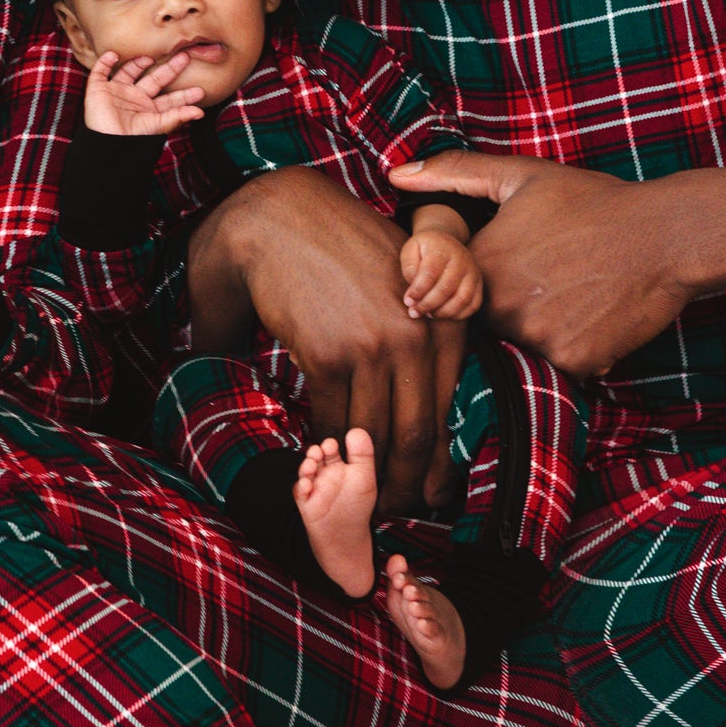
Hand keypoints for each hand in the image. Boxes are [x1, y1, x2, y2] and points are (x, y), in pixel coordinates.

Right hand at [84, 51, 204, 136]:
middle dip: (169, 69)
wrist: (109, 144)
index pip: (169, 99)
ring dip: (137, 62)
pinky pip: (100, 71)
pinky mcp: (98, 89)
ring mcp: (116, 92)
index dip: (183, 95)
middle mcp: (134, 99)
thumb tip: (200, 113)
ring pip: (128, 71)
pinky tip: (114, 55)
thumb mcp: (158, 125)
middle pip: (154, 79)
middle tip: (185, 57)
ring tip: (149, 57)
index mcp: (149, 109)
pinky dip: (104, 61)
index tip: (200, 90)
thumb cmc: (133, 138)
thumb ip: (177, 116)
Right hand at [188, 168, 461, 513]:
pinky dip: (324, 443)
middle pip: (416, 433)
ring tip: (355, 494)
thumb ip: (423, 328)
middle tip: (392, 507)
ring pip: (374, 435)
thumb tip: (426, 395)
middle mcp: (417, 336)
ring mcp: (374, 345)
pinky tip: (318, 452)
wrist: (277, 219)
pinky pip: (332, 418)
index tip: (429, 487)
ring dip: (363, 475)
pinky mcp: (329, 353)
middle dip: (405, 483)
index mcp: (444, 320)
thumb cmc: (338, 248)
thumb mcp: (404, 277)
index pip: (447, 409)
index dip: (437, 460)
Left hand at [389, 152, 690, 377]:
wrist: (667, 235)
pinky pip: (561, 364)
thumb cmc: (592, 202)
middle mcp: (501, 308)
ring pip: (523, 345)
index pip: (453, 293)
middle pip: (487, 323)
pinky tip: (594, 313)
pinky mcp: (575, 361)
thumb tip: (395, 175)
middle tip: (550, 277)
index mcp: (479, 266)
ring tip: (574, 292)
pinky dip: (576, 347)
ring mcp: (537, 338)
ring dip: (542, 329)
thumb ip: (453, 174)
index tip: (513, 266)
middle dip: (509, 307)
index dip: (476, 283)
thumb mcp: (519, 176)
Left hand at [400, 232, 482, 320]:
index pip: (430, 273)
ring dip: (443, 312)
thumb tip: (415, 291)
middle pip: (446, 288)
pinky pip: (473, 305)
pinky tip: (442, 314)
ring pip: (462, 299)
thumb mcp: (411, 250)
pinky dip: (458, 315)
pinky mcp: (479, 284)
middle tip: (414, 312)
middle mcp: (462, 260)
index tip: (408, 301)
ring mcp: (473, 273)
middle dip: (427, 304)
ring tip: (427, 313)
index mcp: (442, 249)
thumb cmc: (424, 250)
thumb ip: (410, 268)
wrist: (446, 242)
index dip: (418, 290)